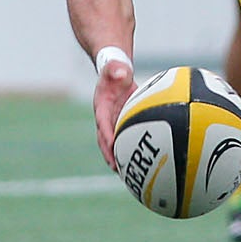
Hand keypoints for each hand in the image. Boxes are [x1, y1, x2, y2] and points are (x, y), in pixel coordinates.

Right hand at [91, 52, 135, 166]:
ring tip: (126, 174)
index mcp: (101, 105)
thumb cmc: (116, 70)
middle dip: (108, 153)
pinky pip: (123, 139)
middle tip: (116, 167)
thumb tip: (122, 73)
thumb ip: (117, 69)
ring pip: (112, 143)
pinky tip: (139, 162)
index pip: (102, 121)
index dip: (106, 133)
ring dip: (117, 157)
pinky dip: (128, 150)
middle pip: (104, 138)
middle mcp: (104, 117)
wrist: (115, 72)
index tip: (111, 144)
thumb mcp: (116, 67)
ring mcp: (111, 122)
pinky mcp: (119, 124)